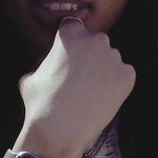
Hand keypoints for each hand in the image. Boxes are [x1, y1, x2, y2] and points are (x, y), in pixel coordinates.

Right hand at [14, 21, 134, 157]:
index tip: (70, 56)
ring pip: (110, 60)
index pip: (74, 27)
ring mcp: (113, 56)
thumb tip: (47, 69)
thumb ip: (43, 65)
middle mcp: (95, 39)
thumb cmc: (41, 104)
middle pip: (95, 42)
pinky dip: (116, 86)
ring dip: (103, 71)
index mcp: (70, 33)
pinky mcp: (127, 75)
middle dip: (89, 56)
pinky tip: (102, 99)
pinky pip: (123, 76)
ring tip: (90, 93)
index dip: (72, 42)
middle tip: (80, 79)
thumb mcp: (30, 77)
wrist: (59, 130)